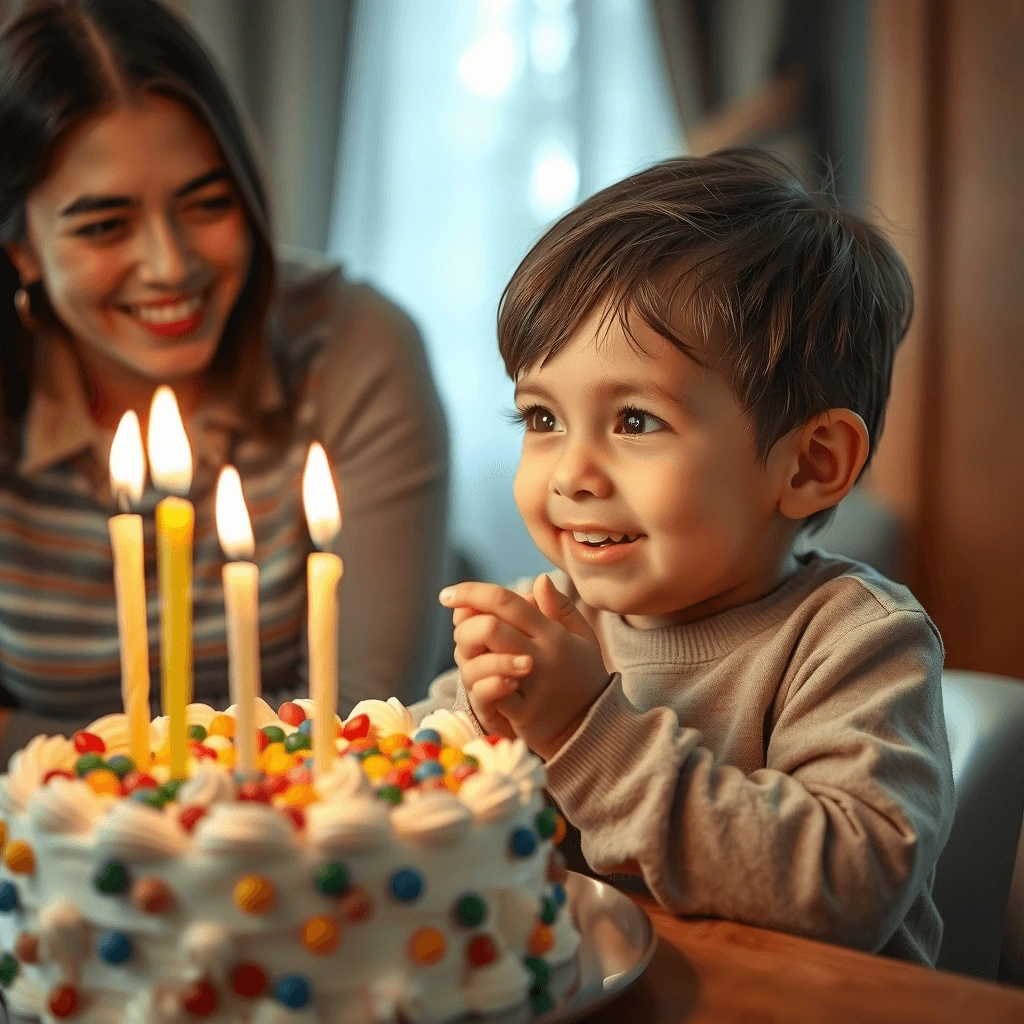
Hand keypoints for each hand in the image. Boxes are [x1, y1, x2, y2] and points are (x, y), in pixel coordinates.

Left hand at [440, 575, 609, 758]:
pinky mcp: (523, 714)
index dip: (473, 592)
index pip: (507, 602)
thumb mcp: (582, 637)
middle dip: (464, 625)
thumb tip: (540, 579)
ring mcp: (531, 687)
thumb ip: (560, 608)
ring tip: (465, 654)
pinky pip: (489, 694)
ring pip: (484, 661)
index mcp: (553, 634)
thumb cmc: (582, 676)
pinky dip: (477, 683)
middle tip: (458, 630)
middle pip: (490, 628)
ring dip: (466, 655)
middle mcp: (541, 657)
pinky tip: (477, 679)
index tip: (449, 594)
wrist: (592, 728)